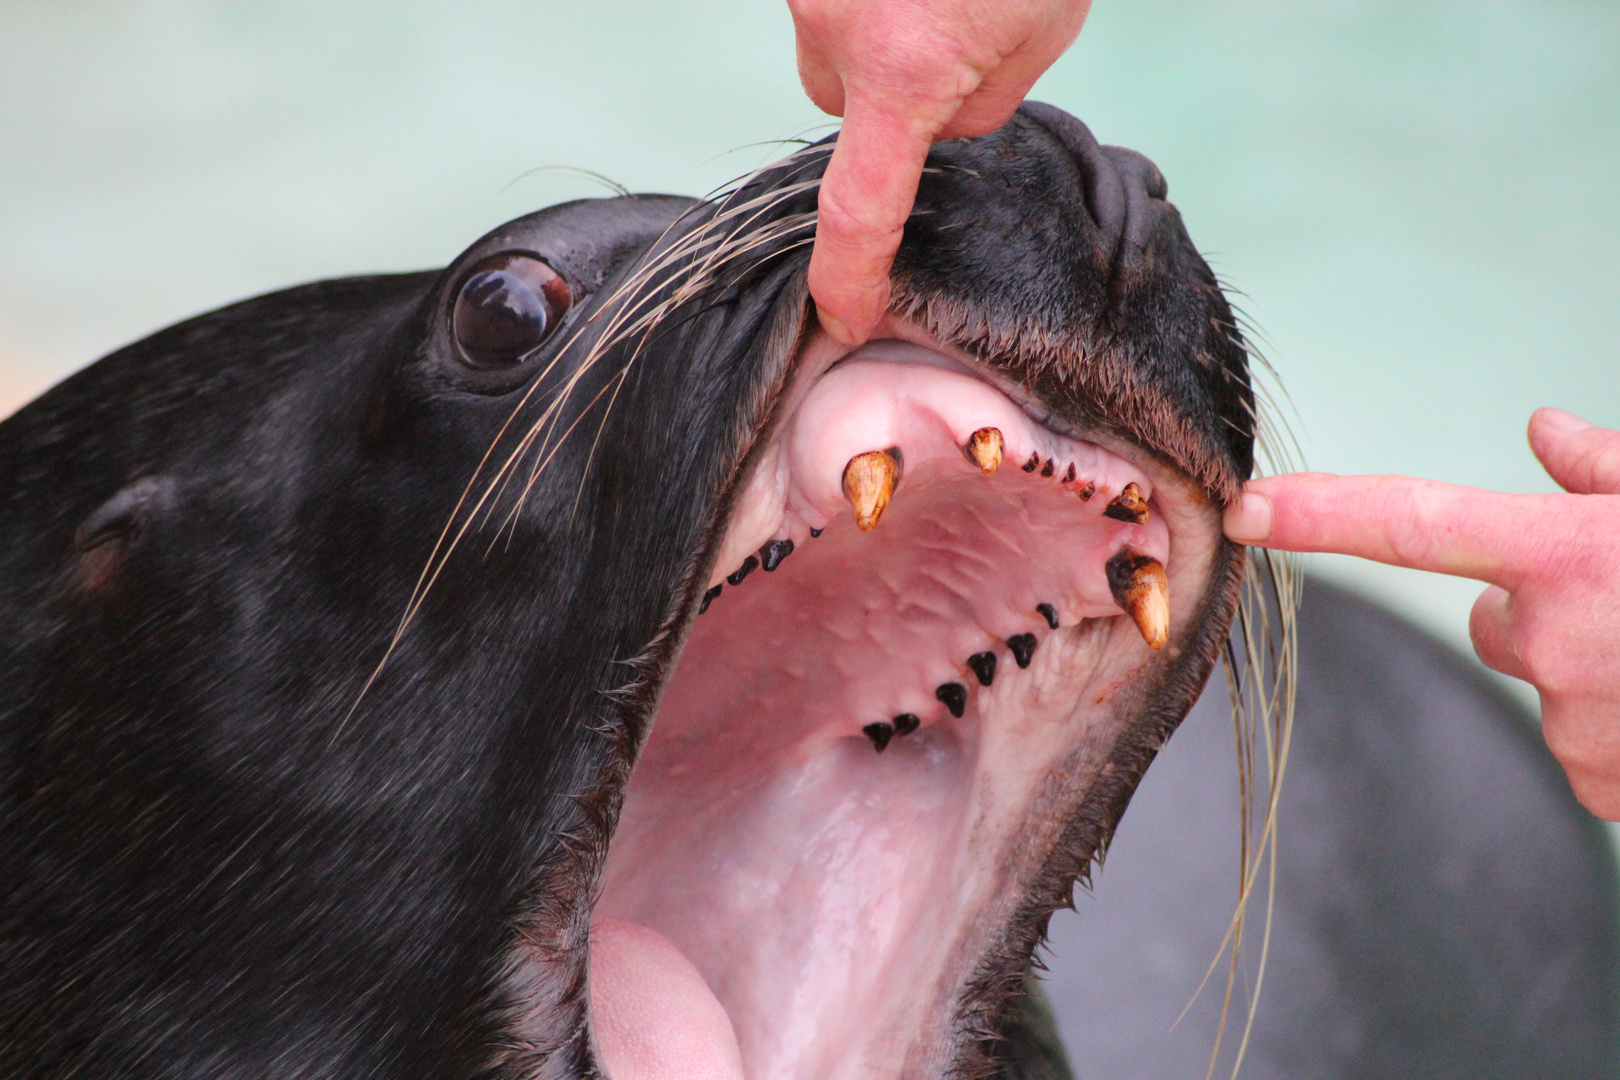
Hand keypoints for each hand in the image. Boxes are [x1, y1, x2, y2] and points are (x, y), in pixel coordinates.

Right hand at [788, 0, 1090, 344]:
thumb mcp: (1042, 27)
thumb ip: (986, 102)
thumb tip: (944, 122)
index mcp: (905, 68)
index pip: (858, 210)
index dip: (848, 281)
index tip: (846, 321)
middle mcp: (836, 28)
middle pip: (847, 112)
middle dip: (894, 102)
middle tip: (961, 51)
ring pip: (840, 54)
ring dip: (884, 42)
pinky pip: (836, 5)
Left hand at [1225, 409, 1619, 818]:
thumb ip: (1611, 470)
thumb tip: (1542, 431)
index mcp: (1572, 555)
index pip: (1414, 522)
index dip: (1322, 512)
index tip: (1245, 507)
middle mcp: (1558, 639)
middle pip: (1491, 619)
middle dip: (1536, 604)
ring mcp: (1580, 722)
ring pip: (1546, 680)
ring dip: (1595, 665)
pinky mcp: (1605, 784)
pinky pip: (1585, 743)